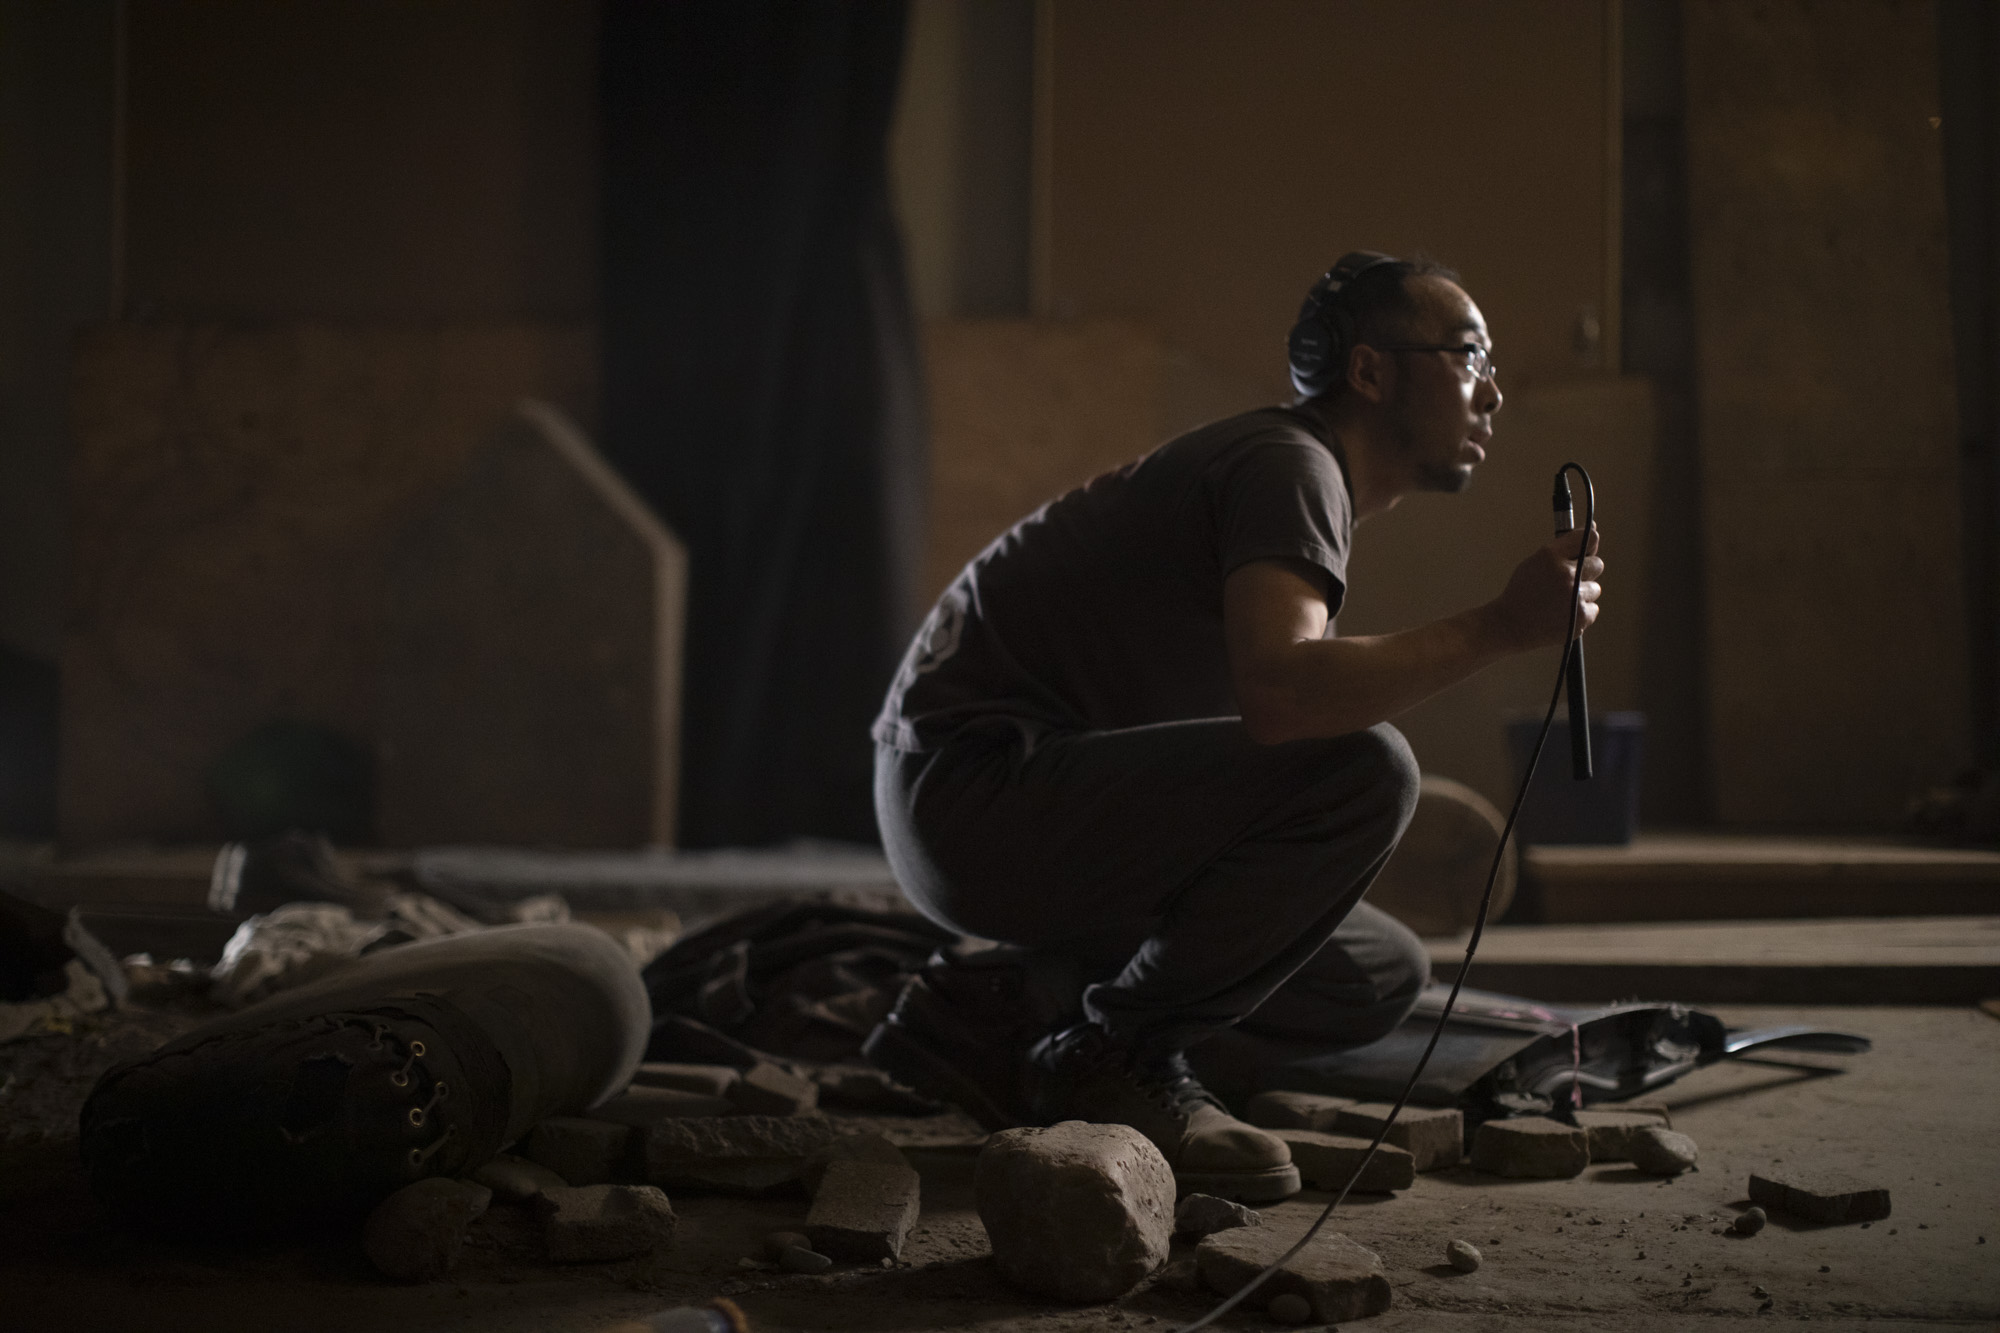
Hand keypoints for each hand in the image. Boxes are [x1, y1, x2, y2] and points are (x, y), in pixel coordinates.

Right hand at [1487, 524, 1601, 651]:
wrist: (1509, 625)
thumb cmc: (1523, 592)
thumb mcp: (1535, 562)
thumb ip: (1564, 547)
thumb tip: (1594, 529)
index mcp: (1551, 556)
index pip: (1589, 538)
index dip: (1590, 545)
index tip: (1586, 551)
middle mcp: (1565, 574)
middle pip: (1597, 564)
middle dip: (1585, 572)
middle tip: (1565, 582)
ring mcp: (1575, 597)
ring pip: (1595, 589)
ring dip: (1581, 594)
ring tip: (1558, 602)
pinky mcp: (1581, 617)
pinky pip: (1593, 608)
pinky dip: (1581, 613)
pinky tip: (1562, 615)